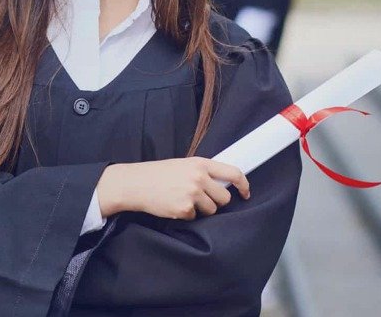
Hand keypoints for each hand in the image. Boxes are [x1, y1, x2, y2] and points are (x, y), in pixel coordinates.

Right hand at [96, 157, 250, 220]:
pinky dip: (186, 215)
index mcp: (199, 163)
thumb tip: (222, 184)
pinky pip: (195, 217)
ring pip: (212, 210)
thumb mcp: (181, 165)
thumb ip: (201, 172)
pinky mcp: (184, 208)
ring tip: (182, 200)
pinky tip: (173, 205)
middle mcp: (198, 177)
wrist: (134, 183)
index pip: (233, 172)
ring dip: (201, 209)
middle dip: (216, 201)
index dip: (244, 184)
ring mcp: (192, 193)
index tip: (246, 193)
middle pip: (224, 197)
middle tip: (200, 199)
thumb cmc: (157, 174)